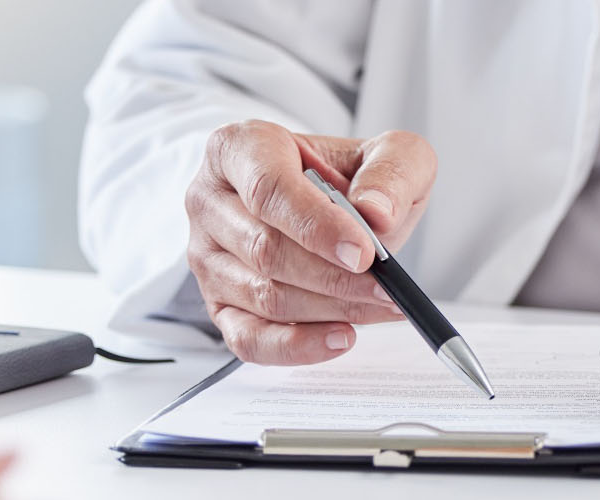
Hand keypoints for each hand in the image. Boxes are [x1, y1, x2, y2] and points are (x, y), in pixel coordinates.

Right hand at [186, 120, 435, 364]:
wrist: (326, 205)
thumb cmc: (347, 177)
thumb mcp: (389, 153)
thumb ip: (392, 171)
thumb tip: (376, 214)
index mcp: (239, 148)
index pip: (267, 189)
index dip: (315, 225)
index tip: (364, 252)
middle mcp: (210, 201)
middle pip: (265, 250)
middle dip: (334, 276)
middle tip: (387, 288)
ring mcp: (207, 257)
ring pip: (263, 296)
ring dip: (330, 310)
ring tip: (381, 306)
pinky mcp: (217, 303)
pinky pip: (248, 339)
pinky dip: (297, 346)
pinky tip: (340, 337)